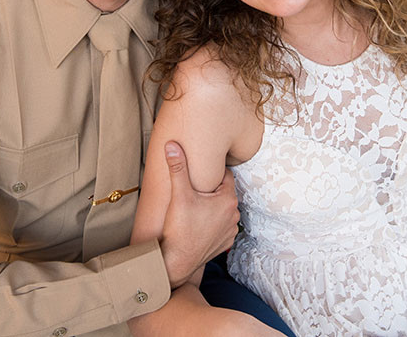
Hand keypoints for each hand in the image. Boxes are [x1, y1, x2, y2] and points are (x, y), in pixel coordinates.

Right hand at [159, 140, 239, 287]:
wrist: (177, 261)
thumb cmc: (179, 228)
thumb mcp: (178, 194)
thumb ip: (178, 168)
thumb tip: (172, 145)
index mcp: (228, 200)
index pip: (225, 176)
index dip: (212, 173)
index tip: (201, 174)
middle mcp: (234, 215)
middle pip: (224, 193)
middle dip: (211, 190)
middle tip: (195, 190)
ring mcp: (231, 230)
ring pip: (223, 210)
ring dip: (213, 207)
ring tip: (195, 207)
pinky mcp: (225, 242)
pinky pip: (222, 225)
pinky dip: (213, 223)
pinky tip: (199, 223)